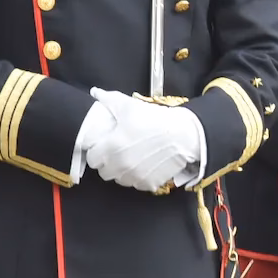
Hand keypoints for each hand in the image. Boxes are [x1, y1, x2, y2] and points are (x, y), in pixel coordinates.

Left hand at [84, 89, 203, 192]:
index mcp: (111, 147)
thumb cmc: (155, 119)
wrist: (185, 134)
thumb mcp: (130, 106)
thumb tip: (95, 92)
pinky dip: (139, 177)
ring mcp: (135, 177)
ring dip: (122, 171)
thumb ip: (109, 100)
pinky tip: (146, 165)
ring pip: (120, 179)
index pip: (92, 158)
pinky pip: (136, 184)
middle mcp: (120, 165)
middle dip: (108, 162)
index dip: (97, 151)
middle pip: (104, 172)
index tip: (105, 146)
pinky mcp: (148, 183)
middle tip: (119, 152)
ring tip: (133, 158)